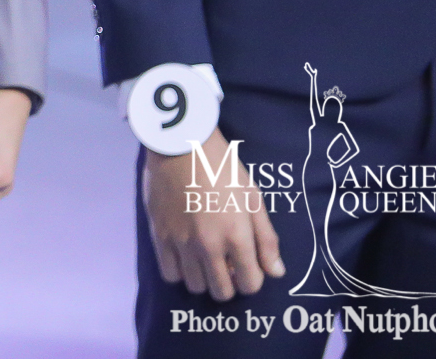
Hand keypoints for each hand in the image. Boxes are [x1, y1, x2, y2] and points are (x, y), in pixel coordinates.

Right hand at [143, 127, 285, 300]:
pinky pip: (169, 274)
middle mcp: (209, 245)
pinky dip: (180, 271)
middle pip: (222, 292)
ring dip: (204, 278)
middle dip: (229, 283)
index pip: (251, 283)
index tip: (247, 265)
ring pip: (196, 286)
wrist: (179, 143)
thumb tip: (276, 272)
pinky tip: (184, 256)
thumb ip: (266, 238)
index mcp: (237, 235)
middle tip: (226, 264)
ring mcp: (181, 242)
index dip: (252, 278)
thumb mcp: (253, 197)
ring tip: (204, 259)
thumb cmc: (223, 166)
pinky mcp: (159, 236)